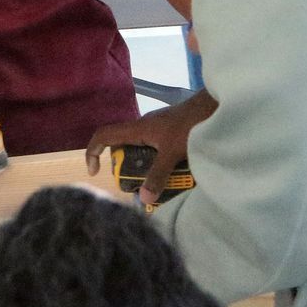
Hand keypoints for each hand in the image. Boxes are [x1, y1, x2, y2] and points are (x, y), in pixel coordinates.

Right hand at [84, 90, 218, 206]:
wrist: (214, 107)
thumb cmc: (190, 125)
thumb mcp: (172, 153)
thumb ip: (158, 175)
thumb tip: (142, 199)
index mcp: (136, 129)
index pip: (103, 135)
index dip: (93, 151)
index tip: (95, 172)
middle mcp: (142, 128)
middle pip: (121, 147)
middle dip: (124, 167)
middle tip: (134, 184)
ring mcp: (155, 129)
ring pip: (139, 149)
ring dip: (142, 166)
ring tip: (155, 183)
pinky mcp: (168, 132)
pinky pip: (154, 149)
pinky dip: (156, 162)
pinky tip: (171, 172)